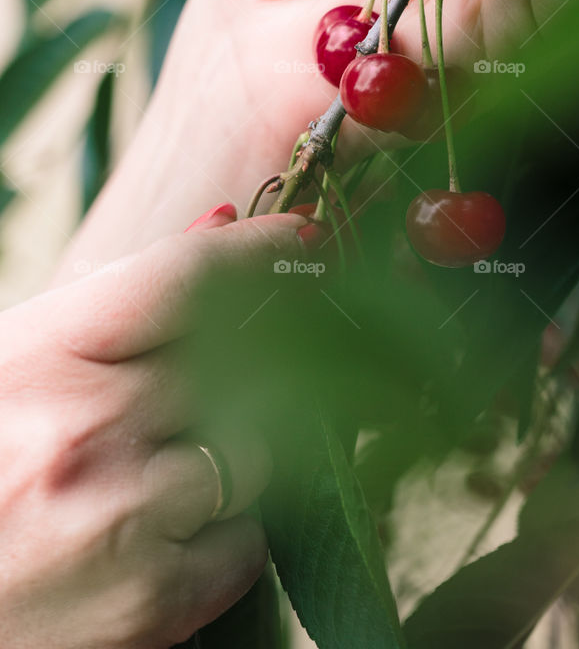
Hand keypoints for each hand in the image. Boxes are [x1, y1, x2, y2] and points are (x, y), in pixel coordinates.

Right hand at [1, 209, 303, 648]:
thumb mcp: (24, 361)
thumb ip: (123, 298)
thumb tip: (225, 221)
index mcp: (47, 355)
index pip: (187, 278)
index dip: (261, 250)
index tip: (306, 240)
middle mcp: (88, 427)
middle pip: (240, 362)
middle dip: (249, 367)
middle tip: (218, 386)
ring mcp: (122, 516)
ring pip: (255, 451)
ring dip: (231, 458)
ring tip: (161, 477)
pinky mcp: (152, 600)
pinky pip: (250, 542)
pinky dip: (225, 537)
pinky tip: (165, 538)